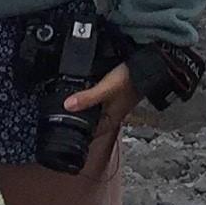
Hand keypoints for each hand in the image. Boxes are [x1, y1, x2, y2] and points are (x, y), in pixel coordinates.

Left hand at [62, 58, 137, 174]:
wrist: (145, 68)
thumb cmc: (130, 80)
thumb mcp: (105, 88)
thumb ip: (88, 98)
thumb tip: (67, 106)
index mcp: (108, 121)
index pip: (88, 136)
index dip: (74, 135)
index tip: (61, 132)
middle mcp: (110, 116)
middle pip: (90, 126)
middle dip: (76, 123)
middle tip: (60, 119)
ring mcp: (112, 107)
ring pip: (93, 115)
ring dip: (82, 112)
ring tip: (68, 108)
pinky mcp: (113, 98)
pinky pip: (97, 105)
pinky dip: (89, 102)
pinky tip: (83, 95)